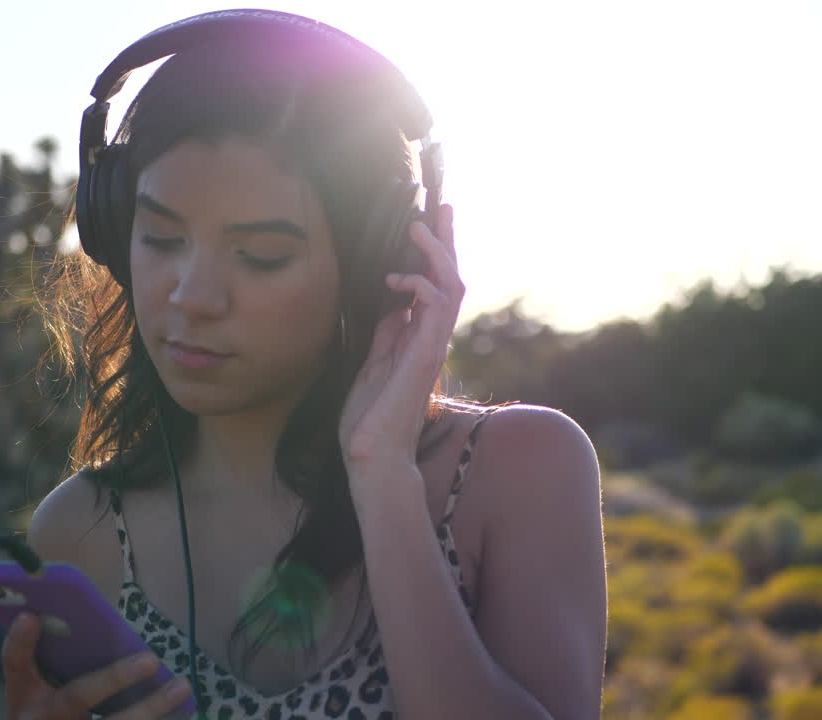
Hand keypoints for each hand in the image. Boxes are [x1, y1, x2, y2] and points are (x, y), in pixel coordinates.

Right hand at [2, 613, 192, 719]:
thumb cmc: (46, 711)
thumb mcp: (36, 689)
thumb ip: (49, 654)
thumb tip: (60, 612)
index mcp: (25, 696)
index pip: (15, 665)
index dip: (19, 643)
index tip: (31, 617)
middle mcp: (44, 717)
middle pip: (78, 696)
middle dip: (114, 677)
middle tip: (151, 659)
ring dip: (150, 707)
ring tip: (181, 686)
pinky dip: (158, 719)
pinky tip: (183, 709)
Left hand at [338, 204, 462, 473]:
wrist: (372, 457)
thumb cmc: (371, 419)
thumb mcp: (373, 363)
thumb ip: (387, 333)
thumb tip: (393, 304)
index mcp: (419, 338)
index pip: (434, 285)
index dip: (434, 253)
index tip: (428, 221)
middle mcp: (431, 339)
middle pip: (450, 278)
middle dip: (446, 241)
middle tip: (441, 205)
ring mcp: (432, 347)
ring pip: (450, 289)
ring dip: (436, 254)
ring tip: (418, 227)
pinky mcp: (425, 357)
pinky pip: (436, 312)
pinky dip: (421, 287)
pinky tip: (399, 279)